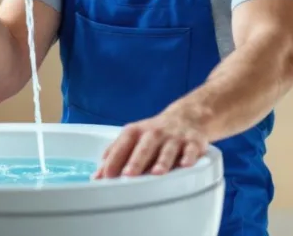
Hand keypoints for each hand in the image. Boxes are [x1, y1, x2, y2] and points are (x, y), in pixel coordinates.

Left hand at [93, 109, 207, 178]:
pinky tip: (185, 165)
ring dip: (162, 161)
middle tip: (128, 175)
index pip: (123, 143)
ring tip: (156, 173)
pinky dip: (189, 157)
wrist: (188, 117)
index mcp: (138, 132)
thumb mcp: (134, 138)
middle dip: (136, 160)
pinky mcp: (193, 142)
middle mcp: (155, 133)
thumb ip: (115, 155)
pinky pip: (191, 149)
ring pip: (168, 149)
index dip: (114, 158)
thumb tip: (98, 175)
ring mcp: (175, 137)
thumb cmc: (155, 133)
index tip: (106, 175)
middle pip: (145, 146)